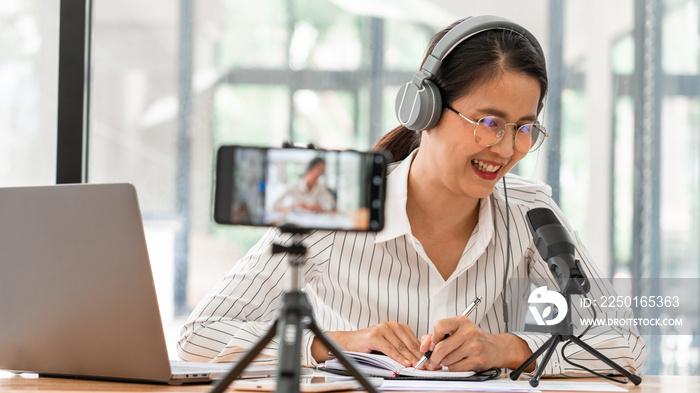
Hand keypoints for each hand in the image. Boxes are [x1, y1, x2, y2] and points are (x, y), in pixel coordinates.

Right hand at [311, 322, 422, 366]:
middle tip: (429, 367)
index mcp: (397, 326)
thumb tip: (420, 359)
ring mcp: (382, 329)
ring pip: (401, 346)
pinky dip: (398, 357)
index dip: (424, 353)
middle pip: (409, 344)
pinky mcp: (374, 336)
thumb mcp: (388, 346)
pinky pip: (389, 348)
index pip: (414, 340)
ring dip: (411, 358)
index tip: (432, 362)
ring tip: (419, 367)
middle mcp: (391, 325)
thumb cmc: (367, 345)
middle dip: (420, 357)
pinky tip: (405, 363)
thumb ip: (402, 348)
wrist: (347, 343)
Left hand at [419, 316, 533, 371]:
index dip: (433, 337)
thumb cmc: (473, 338)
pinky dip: (453, 367)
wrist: (496, 348)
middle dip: (433, 356)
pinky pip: (455, 368)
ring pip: (446, 360)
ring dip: (445, 362)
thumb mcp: (457, 330)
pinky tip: (460, 361)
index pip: (439, 326)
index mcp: (461, 321)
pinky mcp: (477, 360)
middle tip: (432, 359)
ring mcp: (474, 347)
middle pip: (441, 348)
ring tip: (453, 356)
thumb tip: (424, 345)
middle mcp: (468, 332)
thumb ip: (438, 335)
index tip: (434, 342)